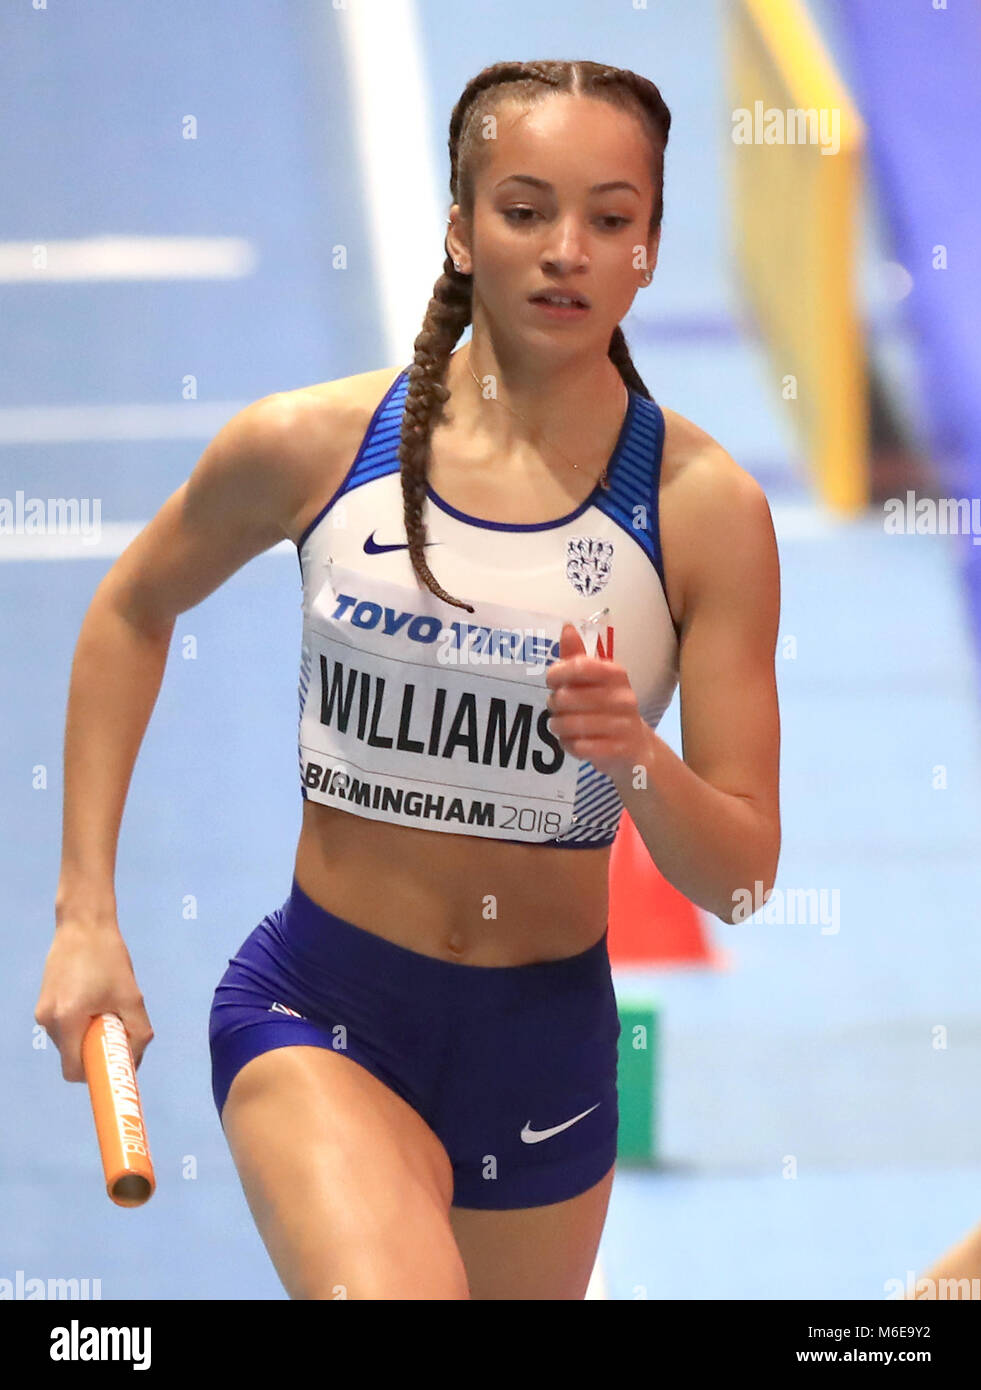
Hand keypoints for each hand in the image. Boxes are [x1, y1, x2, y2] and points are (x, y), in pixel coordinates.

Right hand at [35, 916, 153, 1083]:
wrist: (83, 924)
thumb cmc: (110, 959)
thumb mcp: (132, 997)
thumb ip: (138, 1033)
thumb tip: (133, 1061)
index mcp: (68, 1021)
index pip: (74, 1071)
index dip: (95, 1074)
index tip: (112, 1064)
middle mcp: (48, 1020)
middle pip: (73, 1055)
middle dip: (95, 1049)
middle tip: (116, 1027)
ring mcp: (42, 1011)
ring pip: (69, 1041)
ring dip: (88, 1033)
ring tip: (105, 1004)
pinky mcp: (43, 1001)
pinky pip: (64, 1026)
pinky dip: (80, 1022)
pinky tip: (93, 996)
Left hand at [544, 622, 651, 780]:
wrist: (635, 747)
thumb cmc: (607, 707)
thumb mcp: (594, 680)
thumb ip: (577, 656)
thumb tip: (567, 626)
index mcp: (616, 674)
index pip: (579, 666)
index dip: (557, 673)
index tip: (552, 681)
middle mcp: (623, 697)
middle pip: (567, 698)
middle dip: (553, 704)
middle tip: (556, 707)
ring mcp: (623, 725)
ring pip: (570, 724)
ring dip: (557, 726)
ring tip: (559, 725)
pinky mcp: (619, 749)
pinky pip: (579, 747)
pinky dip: (569, 745)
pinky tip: (572, 742)